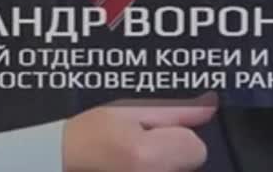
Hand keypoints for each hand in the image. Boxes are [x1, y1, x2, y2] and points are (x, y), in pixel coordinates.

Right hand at [62, 93, 218, 171]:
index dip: (179, 137)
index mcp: (149, 156)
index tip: (156, 133)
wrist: (62, 160)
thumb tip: (209, 107)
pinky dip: (158, 169)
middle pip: (189, 164)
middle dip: (173, 152)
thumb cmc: (91, 134)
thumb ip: (174, 111)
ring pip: (178, 171)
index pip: (196, 149)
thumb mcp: (129, 110)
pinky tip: (134, 164)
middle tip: (142, 144)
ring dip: (166, 164)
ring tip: (136, 157)